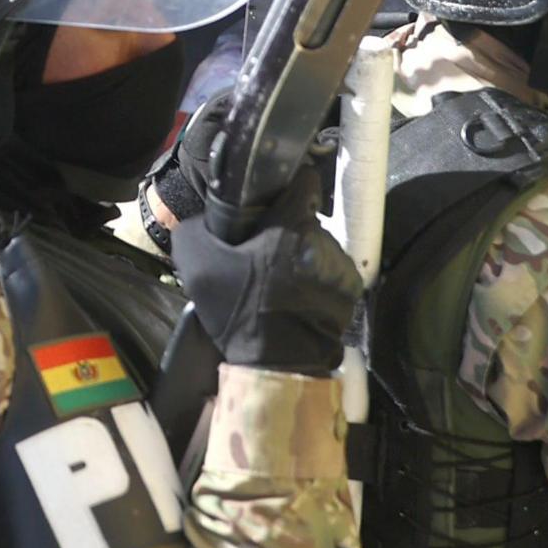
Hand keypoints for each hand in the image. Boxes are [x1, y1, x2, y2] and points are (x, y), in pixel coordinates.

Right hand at [165, 106, 361, 373]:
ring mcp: (340, 265)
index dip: (289, 182)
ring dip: (302, 254)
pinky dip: (316, 277)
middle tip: (263, 251)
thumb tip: (207, 213)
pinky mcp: (350, 288)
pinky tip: (297, 296)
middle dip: (286, 228)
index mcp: (288, 227)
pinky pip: (330, 270)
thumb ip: (197, 227)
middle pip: (305, 218)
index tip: (274, 194)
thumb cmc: (238, 312)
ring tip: (280, 279)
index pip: (304, 181)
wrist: (275, 366)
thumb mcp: (198, 266)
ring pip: (318, 244)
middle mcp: (321, 240)